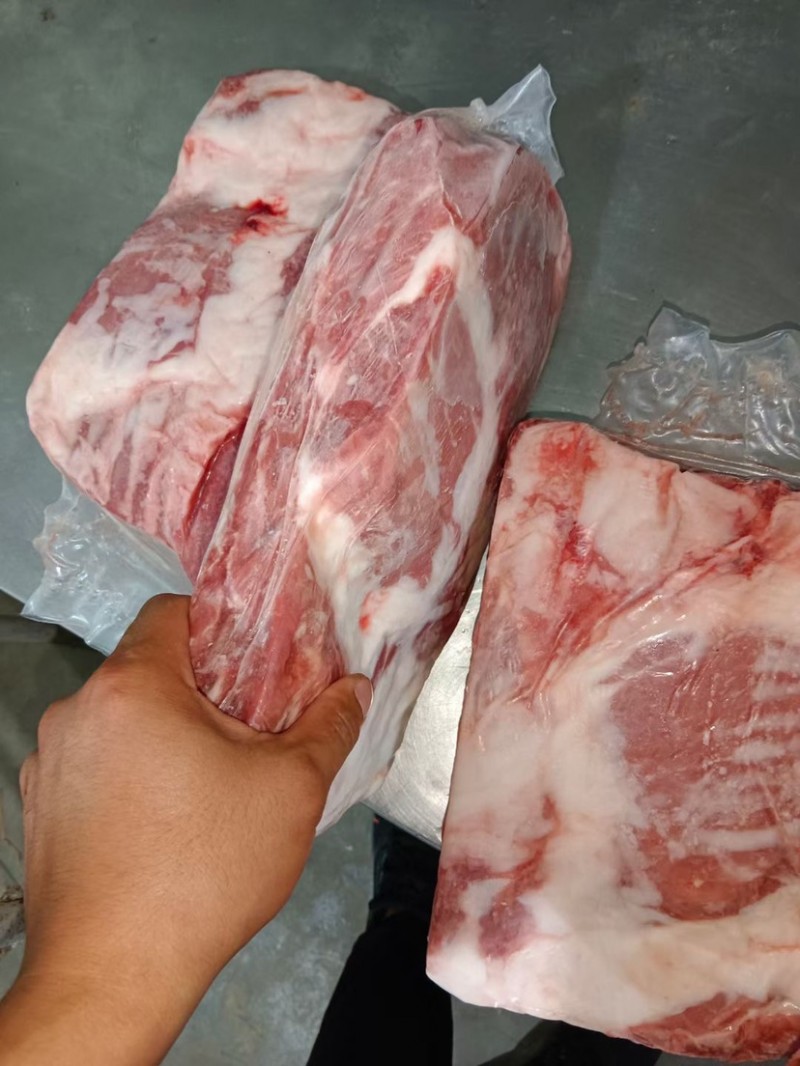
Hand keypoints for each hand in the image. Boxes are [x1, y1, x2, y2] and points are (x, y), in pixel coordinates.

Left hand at [0, 594, 370, 1064]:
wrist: (114, 975)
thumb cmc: (204, 869)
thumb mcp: (290, 790)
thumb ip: (329, 726)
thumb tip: (356, 689)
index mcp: (132, 686)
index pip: (171, 611)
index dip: (220, 625)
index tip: (258, 662)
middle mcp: (76, 711)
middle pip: (149, 668)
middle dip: (202, 690)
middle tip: (252, 728)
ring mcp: (49, 762)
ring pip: (122, 719)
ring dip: (166, 734)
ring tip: (212, 781)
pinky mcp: (40, 810)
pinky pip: (96, 765)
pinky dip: (131, 773)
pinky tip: (166, 821)